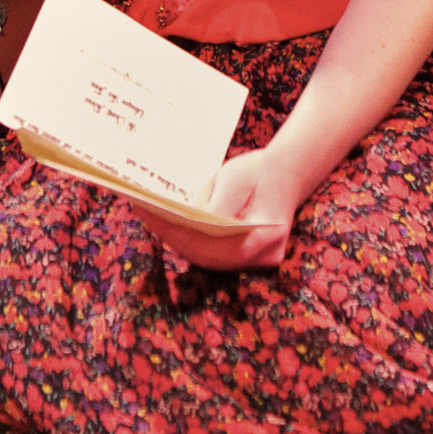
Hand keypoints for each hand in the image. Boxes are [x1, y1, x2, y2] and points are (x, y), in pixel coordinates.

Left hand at [138, 151, 296, 270]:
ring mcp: (254, 261)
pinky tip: (166, 223)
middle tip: (144, 211)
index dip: (183, 231)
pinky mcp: (242, 258)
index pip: (219, 243)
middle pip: (209, 254)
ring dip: (175, 239)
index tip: (154, 213)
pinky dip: (186, 240)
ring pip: (206, 258)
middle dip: (172, 234)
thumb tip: (192, 222)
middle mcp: (263, 256)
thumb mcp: (238, 178)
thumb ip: (219, 204)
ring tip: (149, 216)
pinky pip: (209, 254)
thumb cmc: (262, 172)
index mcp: (268, 233)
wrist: (288, 174)